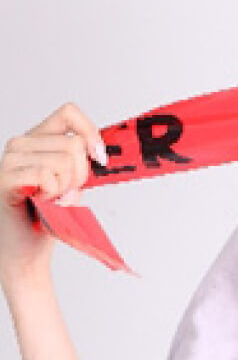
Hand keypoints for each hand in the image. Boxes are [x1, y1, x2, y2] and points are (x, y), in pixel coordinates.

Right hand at [0, 102, 106, 283]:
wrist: (29, 247)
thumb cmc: (51, 213)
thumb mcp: (74, 180)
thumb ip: (85, 159)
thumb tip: (105, 149)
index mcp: (38, 138)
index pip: (69, 112)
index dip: (90, 132)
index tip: (99, 158)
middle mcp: (21, 143)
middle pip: (74, 144)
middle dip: (80, 175)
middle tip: (64, 193)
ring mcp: (9, 160)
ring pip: (63, 161)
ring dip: (65, 188)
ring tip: (51, 199)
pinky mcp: (3, 179)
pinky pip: (45, 175)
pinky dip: (52, 193)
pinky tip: (40, 202)